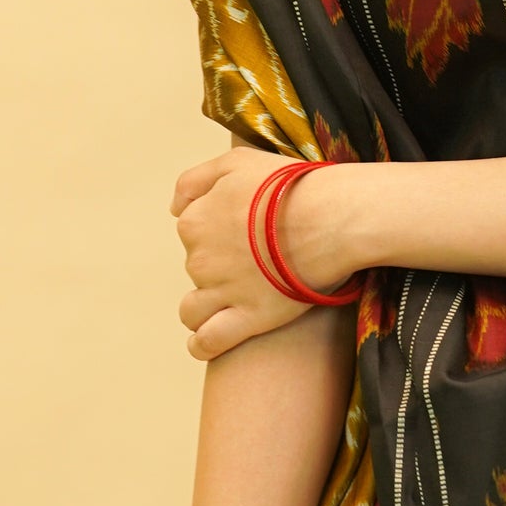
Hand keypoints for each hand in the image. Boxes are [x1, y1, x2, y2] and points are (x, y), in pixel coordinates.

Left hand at [170, 146, 356, 360]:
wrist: (332, 217)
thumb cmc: (291, 186)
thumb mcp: (237, 161)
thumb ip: (194, 181)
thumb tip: (173, 209)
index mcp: (194, 222)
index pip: (193, 231)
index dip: (219, 229)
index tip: (247, 228)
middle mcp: (200, 260)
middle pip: (198, 268)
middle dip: (220, 265)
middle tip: (259, 255)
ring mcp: (222, 293)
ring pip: (192, 310)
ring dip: (205, 307)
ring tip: (234, 300)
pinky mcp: (247, 320)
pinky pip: (207, 342)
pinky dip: (203, 343)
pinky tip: (209, 340)